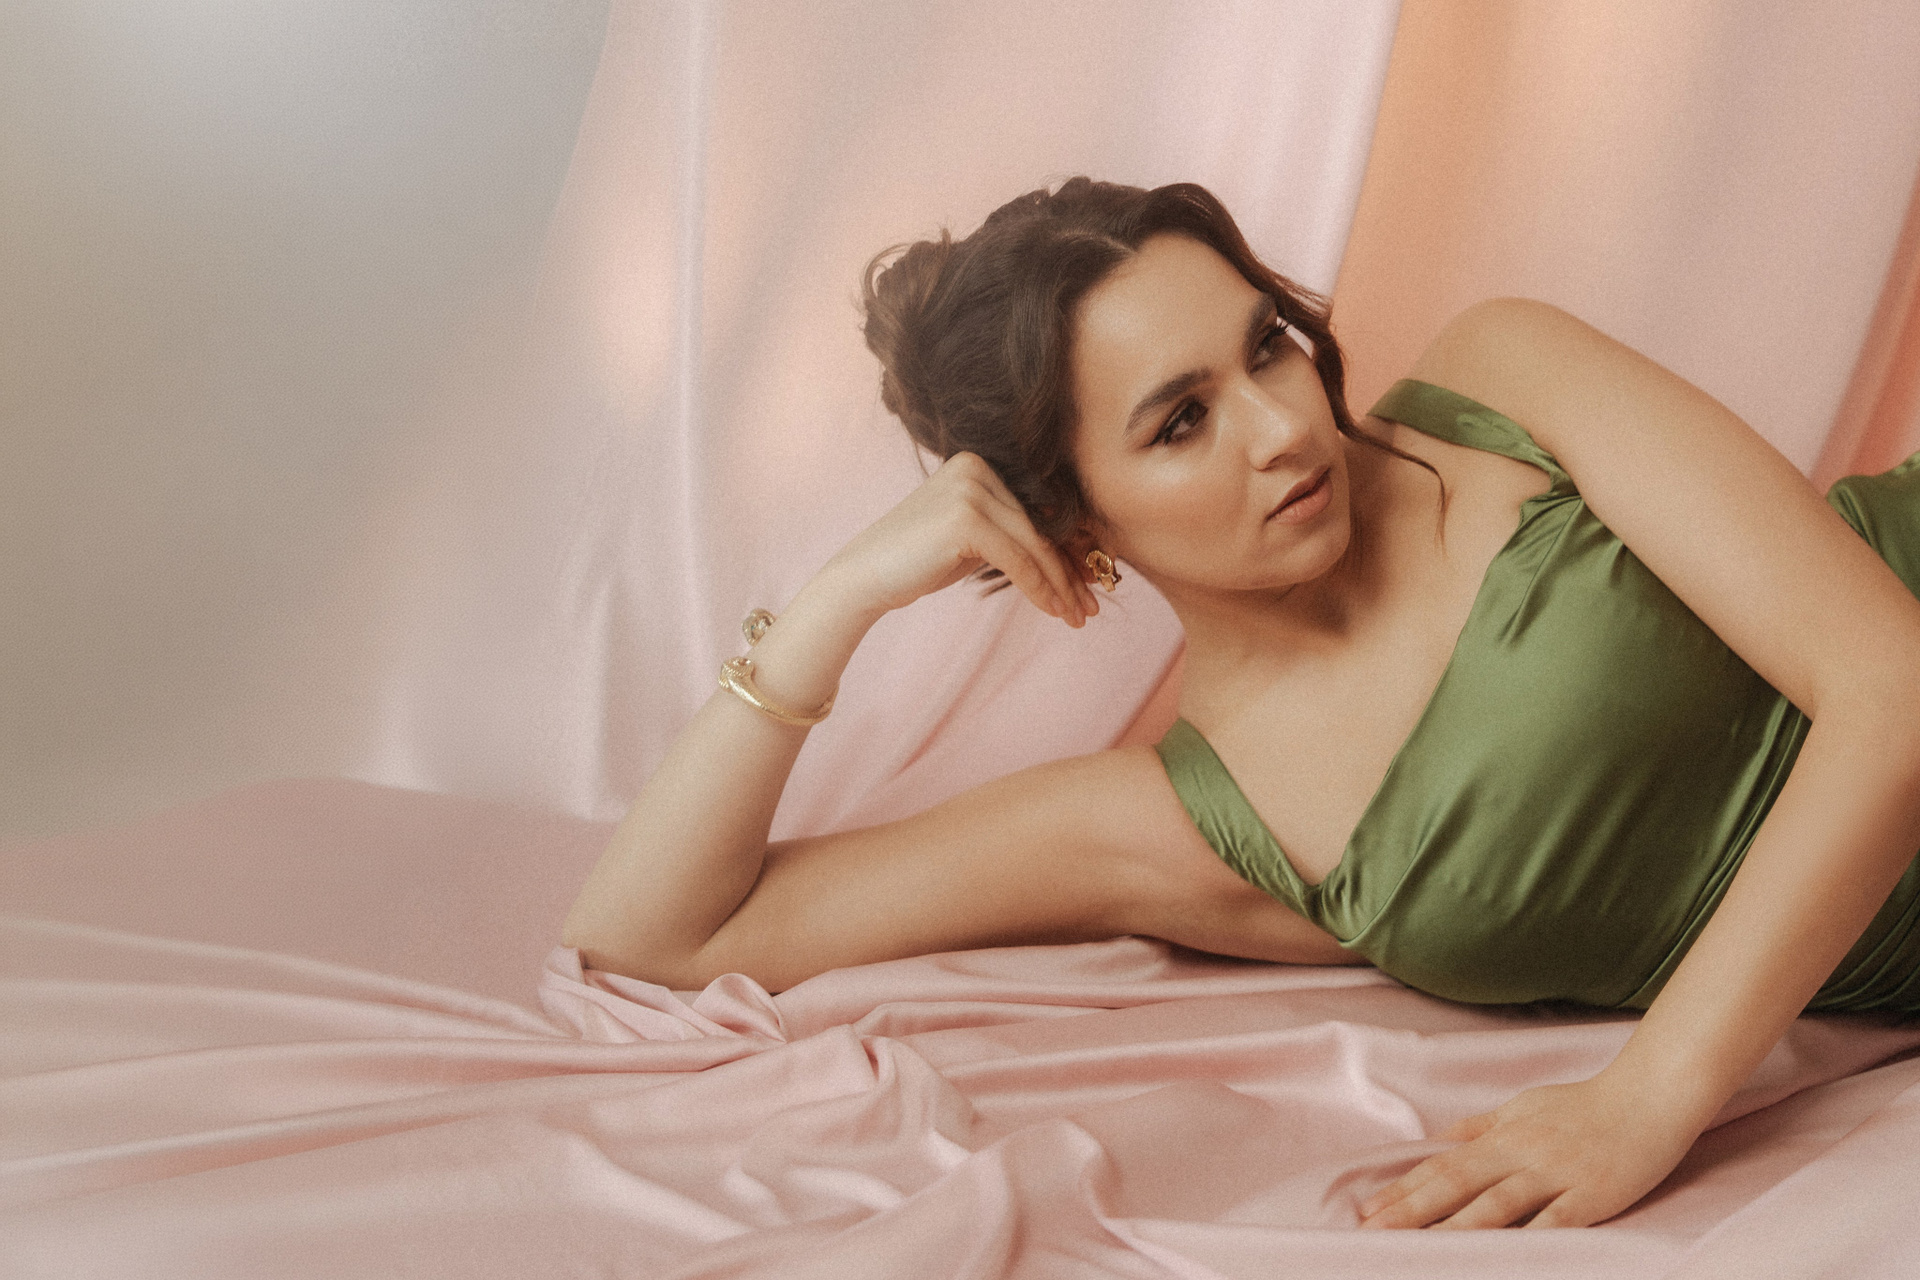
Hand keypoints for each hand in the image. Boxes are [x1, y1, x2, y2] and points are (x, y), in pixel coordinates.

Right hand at [822, 451, 1098, 624]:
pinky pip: (1018, 559)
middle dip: (1067, 572)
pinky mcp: (966, 518)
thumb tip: (1065, 556)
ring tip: (1077, 617)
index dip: (1064, 552)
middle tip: (1089, 607)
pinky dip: (1039, 588)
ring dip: (1060, 585)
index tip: (1086, 585)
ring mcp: (970, 489)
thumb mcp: (972, 540)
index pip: (1033, 512)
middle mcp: (976, 468)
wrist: (865, 577)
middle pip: (1037, 528)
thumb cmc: (917, 562)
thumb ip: (1010, 534)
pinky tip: (1053, 610)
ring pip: (1033, 545)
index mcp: (978, 464)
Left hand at [1356, 1071, 1702, 1228]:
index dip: (1405, 1188)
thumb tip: (1437, 1140)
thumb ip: (1479, 1128)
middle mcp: (1521, 1154)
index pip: (1443, 1166)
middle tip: (1374, 1230)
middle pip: (1458, 1185)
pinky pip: (1555, 1222)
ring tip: (1423, 1248)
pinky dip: (1529, 1238)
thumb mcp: (1521, 1108)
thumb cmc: (1582, 1105)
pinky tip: (1503, 1255)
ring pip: (1497, 1205)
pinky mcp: (1593, 1196)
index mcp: (1502, 1137)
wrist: (1648, 1098)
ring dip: (1456, 1228)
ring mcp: (1556, 1176)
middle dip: (1413, 1210)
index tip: (1368, 1209)